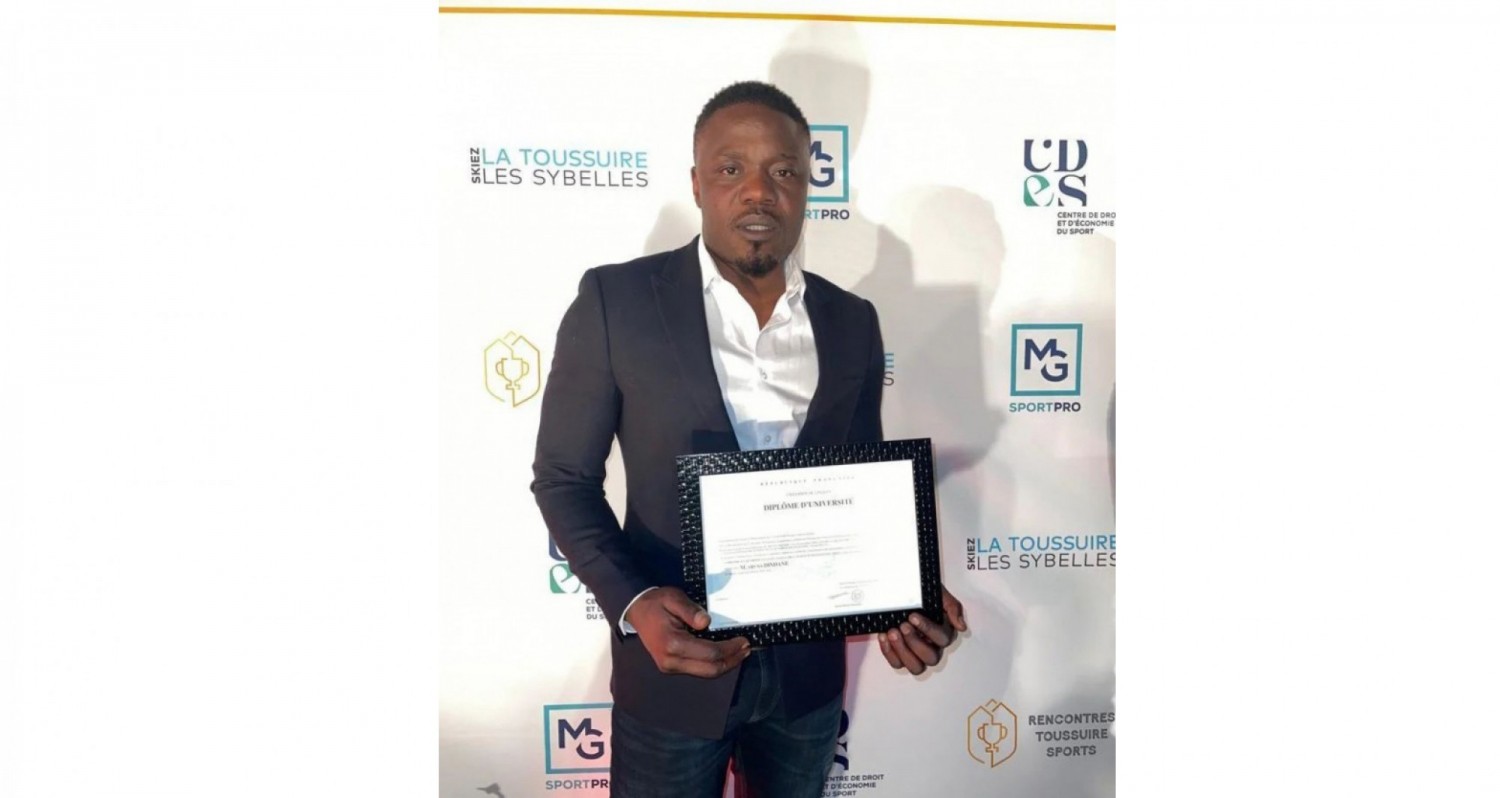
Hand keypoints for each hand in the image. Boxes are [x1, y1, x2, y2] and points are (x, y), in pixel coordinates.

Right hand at [625, 587, 751, 677]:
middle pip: (710, 669)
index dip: (730, 648)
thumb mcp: (673, 598)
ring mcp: (670, 666)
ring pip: (705, 673)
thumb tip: (705, 622)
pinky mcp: (672, 667)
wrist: (636, 612)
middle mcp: (671, 660)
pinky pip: (698, 669)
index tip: (744, 640)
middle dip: (732, 660)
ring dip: (725, 664)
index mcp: (672, 644)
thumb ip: (690, 610)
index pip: (710, 653)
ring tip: (740, 652)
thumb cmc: (656, 603)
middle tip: (747, 648)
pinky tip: (724, 654)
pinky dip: (714, 664)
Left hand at [877, 586, 966, 674]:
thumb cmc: (920, 594)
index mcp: (944, 633)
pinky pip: (897, 663)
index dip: (928, 629)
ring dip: (902, 651)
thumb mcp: (938, 593)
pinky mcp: (901, 656)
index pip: (943, 639)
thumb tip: (961, 626)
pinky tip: (884, 636)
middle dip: (915, 642)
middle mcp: (933, 647)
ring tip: (892, 632)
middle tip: (903, 626)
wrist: (900, 590)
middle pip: (931, 658)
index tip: (913, 616)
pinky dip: (888, 652)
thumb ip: (952, 607)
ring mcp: (917, 654)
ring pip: (916, 667)